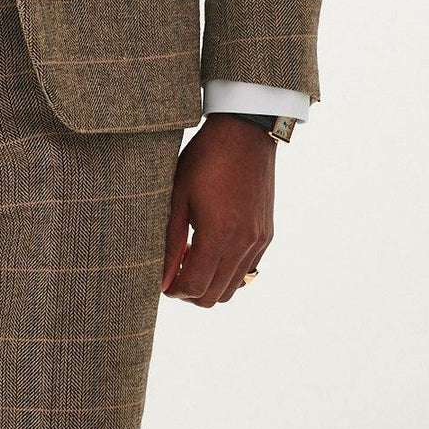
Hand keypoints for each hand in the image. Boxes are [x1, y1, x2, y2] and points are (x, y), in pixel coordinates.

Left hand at [160, 114, 274, 304]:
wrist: (245, 133)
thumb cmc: (205, 159)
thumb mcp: (179, 196)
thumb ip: (171, 241)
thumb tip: (162, 278)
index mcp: (218, 233)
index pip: (195, 286)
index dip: (175, 290)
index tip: (163, 280)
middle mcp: (243, 243)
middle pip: (214, 295)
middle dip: (190, 291)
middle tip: (175, 269)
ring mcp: (258, 241)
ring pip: (232, 288)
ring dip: (210, 283)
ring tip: (193, 255)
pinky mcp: (266, 235)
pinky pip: (247, 271)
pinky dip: (228, 272)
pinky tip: (213, 247)